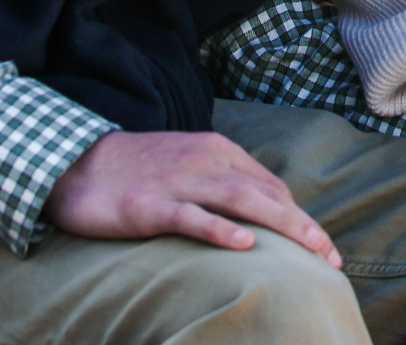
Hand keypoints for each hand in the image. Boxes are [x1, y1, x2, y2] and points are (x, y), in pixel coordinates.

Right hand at [44, 130, 341, 265]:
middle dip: (303, 225)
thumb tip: (261, 212)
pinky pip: (192, 217)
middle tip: (331, 255)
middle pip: (265, 193)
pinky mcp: (150, 205)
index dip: (299, 215)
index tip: (321, 245)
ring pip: (242, 201)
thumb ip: (222, 182)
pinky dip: (221, 229)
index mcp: (217, 150)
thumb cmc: (136, 169)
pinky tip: (245, 244)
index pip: (270, 185)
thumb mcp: (187, 165)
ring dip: (282, 225)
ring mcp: (178, 181)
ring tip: (311, 248)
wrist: (74, 163)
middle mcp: (205, 161)